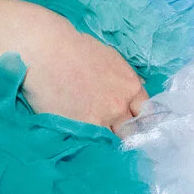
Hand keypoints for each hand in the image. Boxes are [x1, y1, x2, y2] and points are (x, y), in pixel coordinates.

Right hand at [20, 10, 147, 133]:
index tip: (134, 125)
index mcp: (130, 86)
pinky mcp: (82, 129)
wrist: (47, 52)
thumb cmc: (76, 49)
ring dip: (107, 140)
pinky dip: (91, 143)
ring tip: (98, 140)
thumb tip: (135, 91)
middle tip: (116, 135)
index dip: (140, 120)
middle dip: (126, 133)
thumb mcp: (111, 59)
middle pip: (132, 131)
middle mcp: (121, 105)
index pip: (145, 113)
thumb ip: (124, 81)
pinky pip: (93, 143)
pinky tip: (85, 141)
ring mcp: (102, 119)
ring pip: (113, 140)